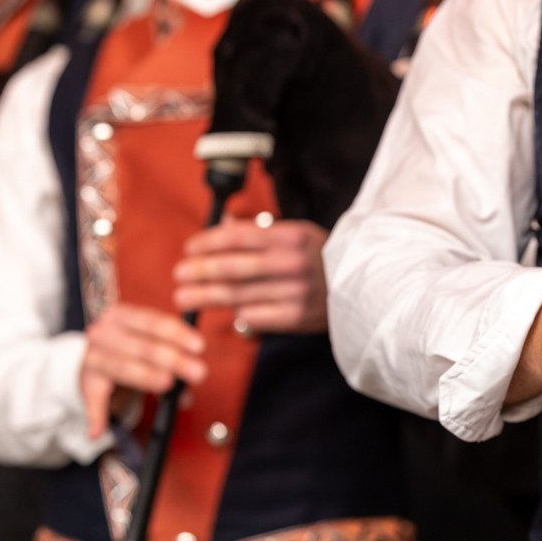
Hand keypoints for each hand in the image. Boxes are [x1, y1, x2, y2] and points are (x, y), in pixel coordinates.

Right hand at [80, 303, 206, 438]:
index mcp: (122, 316)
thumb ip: (173, 359)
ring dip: (147, 377)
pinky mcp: (85, 380)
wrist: (94, 359)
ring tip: (167, 384)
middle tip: (198, 372)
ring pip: (123, 367)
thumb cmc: (130, 350)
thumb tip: (190, 386)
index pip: (153, 322)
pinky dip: (96, 415)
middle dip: (174, 360)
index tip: (200, 346)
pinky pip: (94, 398)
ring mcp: (92, 356)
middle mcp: (103, 332)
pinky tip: (99, 430)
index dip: (178, 334)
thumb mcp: (150, 346)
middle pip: (144, 346)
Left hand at [172, 217, 329, 333]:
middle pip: (233, 267)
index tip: (190, 248)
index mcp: (291, 236)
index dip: (209, 242)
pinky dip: (237, 313)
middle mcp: (292, 263)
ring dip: (207, 296)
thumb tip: (221, 223)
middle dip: (200, 271)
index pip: (238, 237)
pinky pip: (255, 316)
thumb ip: (259, 231)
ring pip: (239, 294)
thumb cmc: (322, 259)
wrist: (363, 288)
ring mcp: (295, 292)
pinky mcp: (297, 318)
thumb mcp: (297, 234)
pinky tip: (224, 310)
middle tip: (178, 275)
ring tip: (185, 297)